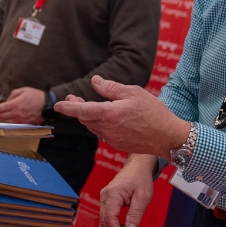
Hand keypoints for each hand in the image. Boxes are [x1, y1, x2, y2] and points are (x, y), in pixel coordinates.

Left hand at [0, 86, 44, 124]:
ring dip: (0, 120)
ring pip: (7, 121)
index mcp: (15, 104)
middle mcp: (16, 113)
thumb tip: (7, 100)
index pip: (1, 108)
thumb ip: (13, 94)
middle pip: (2, 116)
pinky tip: (5, 121)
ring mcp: (20, 120)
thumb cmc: (36, 96)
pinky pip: (14, 124)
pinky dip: (8, 123)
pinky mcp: (25, 123)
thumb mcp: (23, 90)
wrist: (47, 105)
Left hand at [55, 75, 189, 156]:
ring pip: (92, 126)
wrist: (168, 136)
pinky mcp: (118, 144)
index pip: (82, 110)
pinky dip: (98, 124)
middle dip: (76, 108)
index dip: (68, 107)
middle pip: (85, 119)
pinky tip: (102, 117)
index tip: (57, 105)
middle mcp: (108, 129)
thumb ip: (111, 88)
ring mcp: (112, 138)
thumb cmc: (154, 112)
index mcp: (110, 114)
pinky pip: (102, 133)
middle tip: (72, 98)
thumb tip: (95, 82)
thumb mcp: (133, 92)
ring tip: (85, 105)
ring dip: (86, 116)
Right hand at [100, 155, 157, 226]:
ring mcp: (105, 197)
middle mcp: (105, 195)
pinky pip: (108, 214)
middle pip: (105, 220)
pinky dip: (115, 223)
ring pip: (105, 218)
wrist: (137, 166)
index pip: (110, 217)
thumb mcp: (142, 197)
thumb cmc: (140, 178)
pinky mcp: (108, 199)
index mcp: (113, 194)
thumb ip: (135, 215)